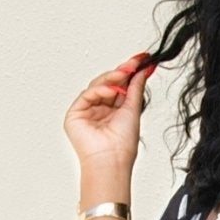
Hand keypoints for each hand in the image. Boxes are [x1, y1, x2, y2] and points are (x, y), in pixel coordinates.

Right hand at [63, 51, 158, 170]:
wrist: (111, 160)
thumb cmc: (122, 145)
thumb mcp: (133, 109)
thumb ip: (136, 88)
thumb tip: (144, 70)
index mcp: (114, 111)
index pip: (120, 86)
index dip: (129, 72)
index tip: (141, 59)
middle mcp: (100, 110)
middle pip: (108, 83)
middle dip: (121, 72)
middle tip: (134, 63)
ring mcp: (87, 111)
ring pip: (97, 85)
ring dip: (112, 78)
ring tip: (125, 74)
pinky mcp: (75, 114)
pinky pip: (87, 94)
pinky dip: (100, 89)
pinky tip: (112, 90)